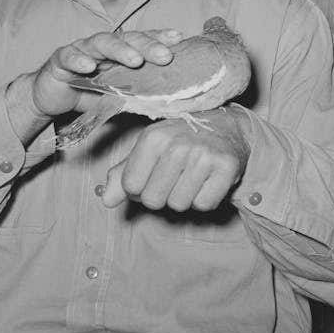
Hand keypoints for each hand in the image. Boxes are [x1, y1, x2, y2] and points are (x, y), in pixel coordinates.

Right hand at [29, 29, 184, 117]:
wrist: (51, 98)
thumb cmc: (87, 94)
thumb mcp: (117, 97)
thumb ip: (139, 96)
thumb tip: (170, 105)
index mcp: (119, 53)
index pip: (142, 42)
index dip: (159, 38)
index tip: (179, 38)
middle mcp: (103, 47)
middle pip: (127, 39)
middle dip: (147, 45)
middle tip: (164, 56)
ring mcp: (81, 50)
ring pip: (101, 43)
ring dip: (119, 50)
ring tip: (135, 60)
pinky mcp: (59, 60)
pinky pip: (68, 56)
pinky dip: (78, 60)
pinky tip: (88, 67)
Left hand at [101, 107, 251, 211]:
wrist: (225, 127)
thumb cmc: (179, 141)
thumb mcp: (147, 150)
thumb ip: (122, 175)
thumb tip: (106, 200)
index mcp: (152, 137)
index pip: (131, 186)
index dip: (139, 187)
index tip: (151, 174)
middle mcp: (177, 145)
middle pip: (153, 200)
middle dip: (161, 195)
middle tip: (174, 176)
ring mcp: (203, 156)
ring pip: (178, 205)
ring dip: (184, 197)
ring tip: (191, 176)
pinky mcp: (227, 167)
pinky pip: (204, 205)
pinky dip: (205, 198)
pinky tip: (207, 180)